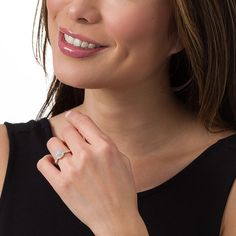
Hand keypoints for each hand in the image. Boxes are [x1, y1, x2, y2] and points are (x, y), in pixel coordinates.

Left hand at [37, 110, 145, 234]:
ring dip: (58, 146)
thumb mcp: (123, 160)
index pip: (83, 121)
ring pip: (53, 144)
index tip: (71, 116)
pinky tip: (54, 164)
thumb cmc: (122, 190)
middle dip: (69, 134)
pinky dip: (47, 161)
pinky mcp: (61, 184)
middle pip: (67, 131)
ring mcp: (73, 170)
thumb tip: (90, 134)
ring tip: (64, 154)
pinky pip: (43, 163)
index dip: (75, 116)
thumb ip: (107, 144)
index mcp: (105, 147)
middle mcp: (88, 155)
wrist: (116, 218)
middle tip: (73, 142)